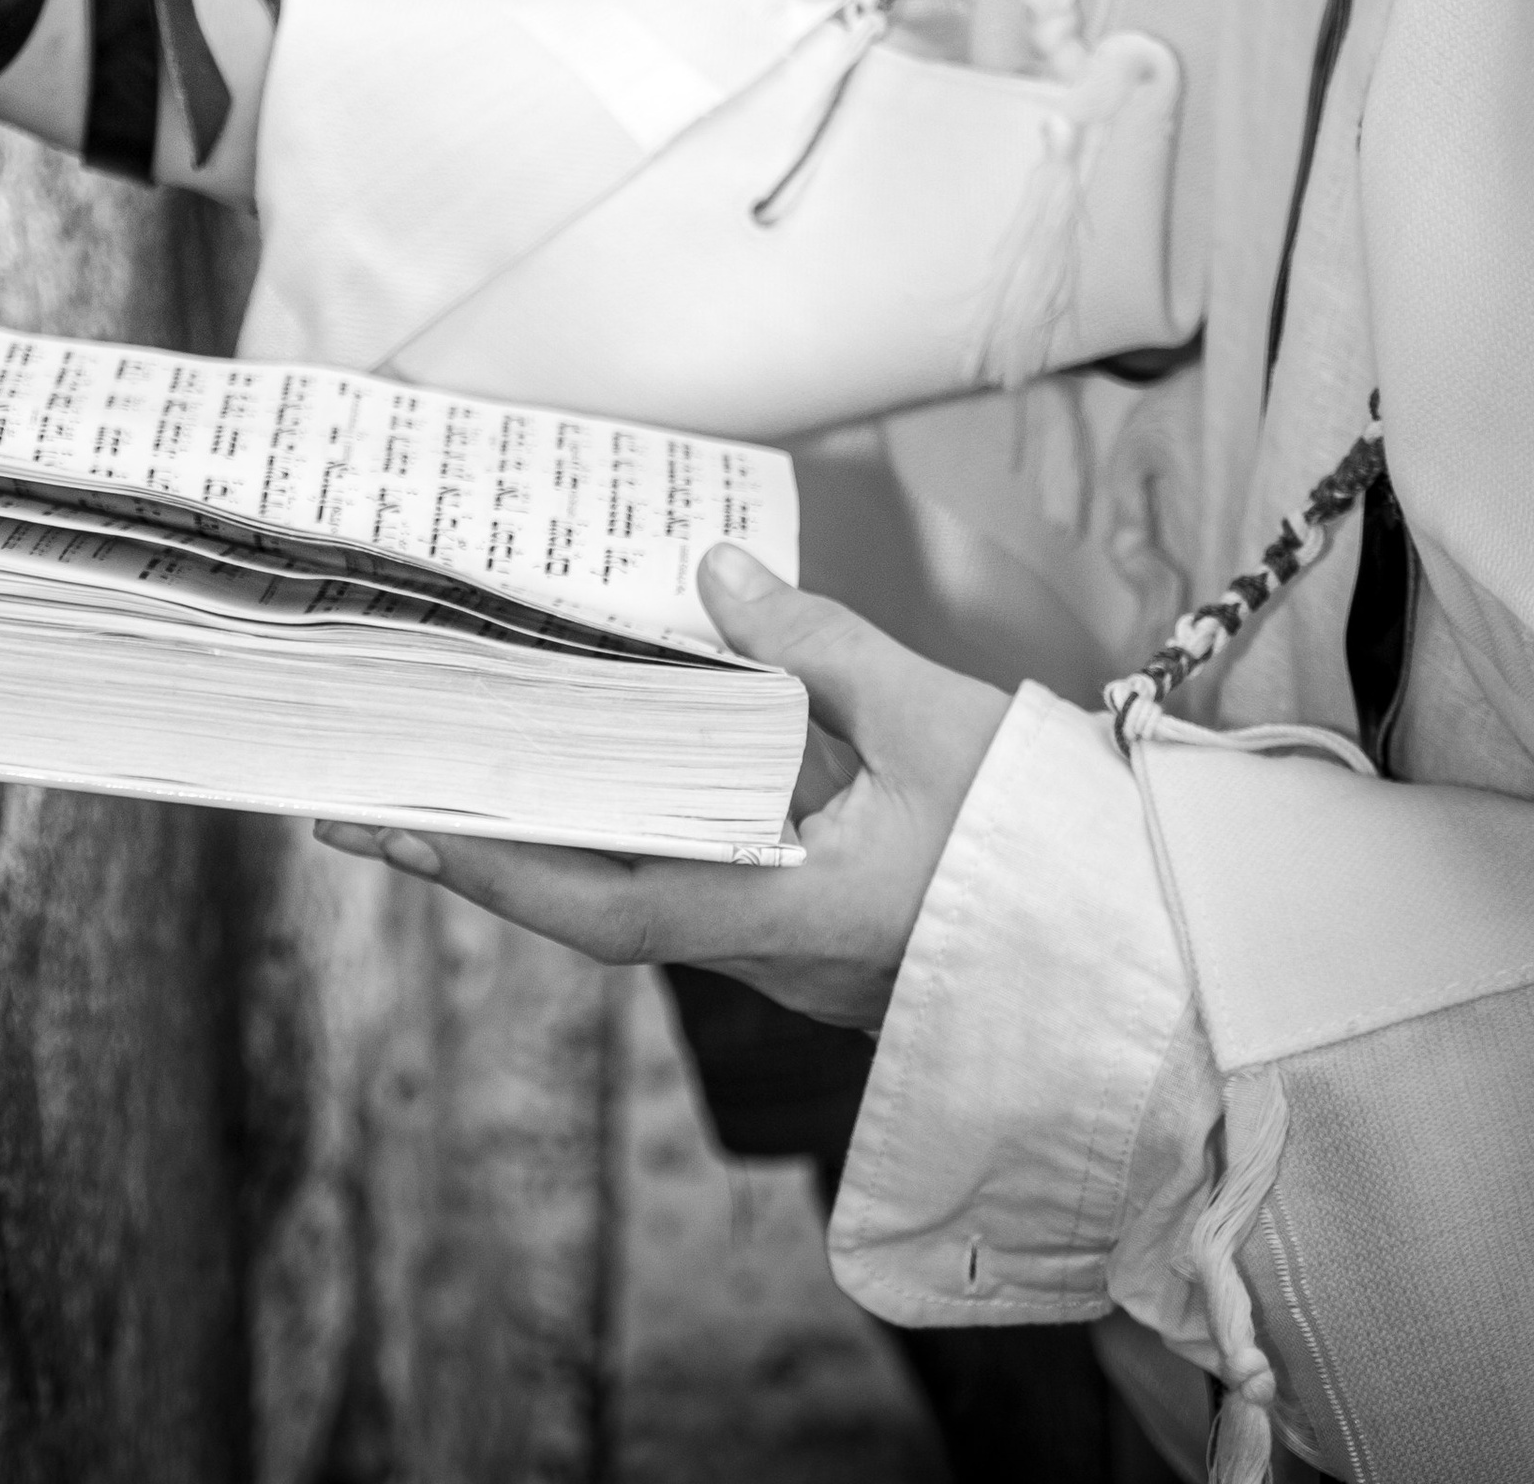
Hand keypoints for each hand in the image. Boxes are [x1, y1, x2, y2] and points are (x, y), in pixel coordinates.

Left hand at [320, 547, 1007, 1031]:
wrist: (1160, 955)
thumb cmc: (1058, 850)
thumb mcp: (938, 722)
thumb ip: (819, 647)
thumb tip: (712, 578)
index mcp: (796, 915)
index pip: (613, 905)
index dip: (502, 866)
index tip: (401, 827)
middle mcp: (778, 954)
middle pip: (604, 913)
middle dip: (486, 858)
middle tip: (373, 810)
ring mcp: (800, 957)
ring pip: (650, 902)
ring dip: (555, 847)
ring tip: (469, 778)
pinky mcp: (827, 937)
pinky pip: (706, 888)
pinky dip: (640, 836)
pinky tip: (613, 777)